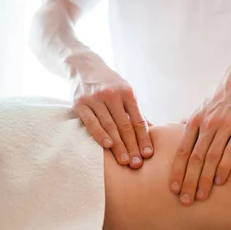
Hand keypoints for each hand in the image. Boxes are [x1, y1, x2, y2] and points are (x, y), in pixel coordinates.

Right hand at [67, 52, 152, 168]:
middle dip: (132, 146)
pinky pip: (91, 122)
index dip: (144, 138)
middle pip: (125, 126)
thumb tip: (150, 130)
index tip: (148, 154)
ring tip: (125, 161)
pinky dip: (99, 135)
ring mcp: (95, 99)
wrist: (83, 65)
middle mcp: (112, 95)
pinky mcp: (80, 103)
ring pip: (109, 126)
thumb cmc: (109, 83)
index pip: (138, 120)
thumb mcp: (125, 92)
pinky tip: (107, 146)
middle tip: (137, 164)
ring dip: (118, 146)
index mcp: (127, 93)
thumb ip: (135, 111)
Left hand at [169, 81, 230, 204]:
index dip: (177, 171)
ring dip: (204, 179)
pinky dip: (224, 167)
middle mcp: (208, 124)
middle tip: (185, 201)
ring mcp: (226, 125)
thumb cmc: (221, 100)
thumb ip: (189, 124)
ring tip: (200, 196)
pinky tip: (219, 182)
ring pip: (211, 157)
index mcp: (195, 121)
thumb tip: (173, 133)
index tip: (173, 189)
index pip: (182, 150)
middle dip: (188, 181)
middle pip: (194, 157)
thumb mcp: (202, 109)